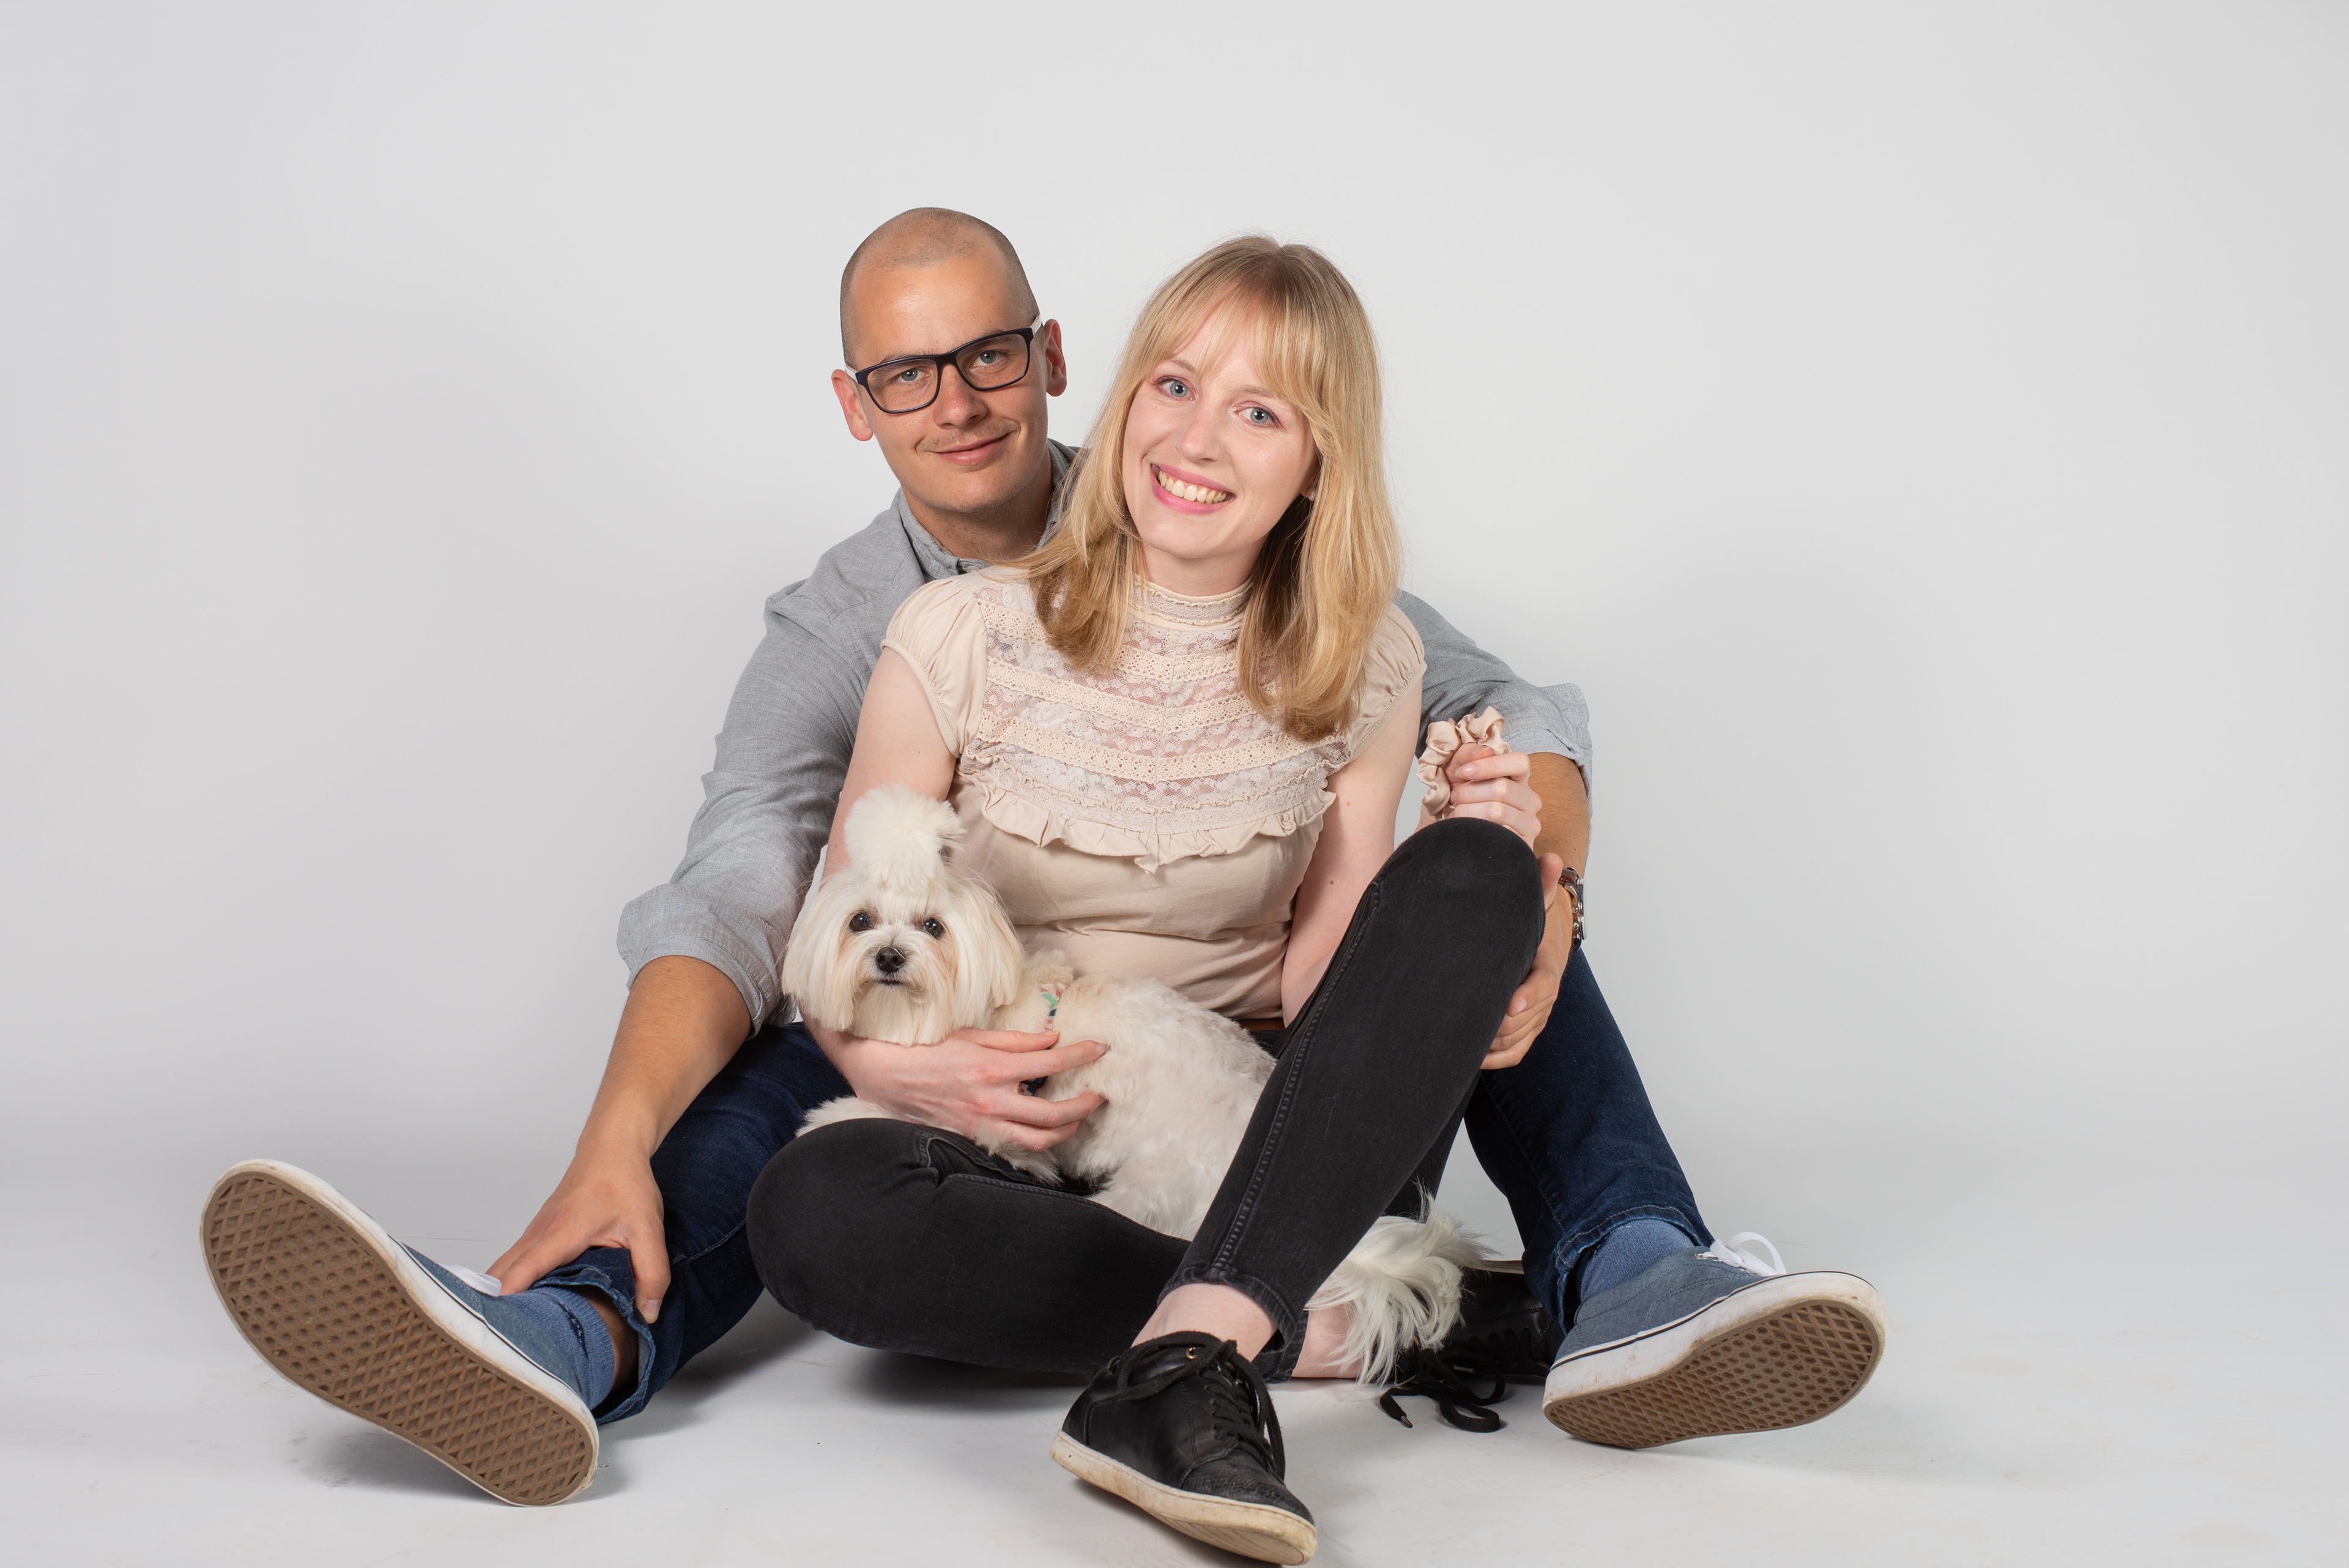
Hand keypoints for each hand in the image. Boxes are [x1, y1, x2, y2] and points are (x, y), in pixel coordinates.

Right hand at [489, 1135, 670, 1320]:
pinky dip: (507, 1282)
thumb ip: (652, 1272)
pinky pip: (513, 1261)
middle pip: (503, 1272)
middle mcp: (540, 1231)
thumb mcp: (649, 1228)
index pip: (527, 1266)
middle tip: (494, 1344)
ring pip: (504, 1267)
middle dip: (495, 1306)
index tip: (495, 1323)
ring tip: (502, 1334)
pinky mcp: (536, 1234)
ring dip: (499, 1296)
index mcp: (564, 1230)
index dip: (509, 1294)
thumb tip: (648, 1314)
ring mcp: (534, 1231)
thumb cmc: (626, 1182)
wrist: (612, 1148)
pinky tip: (517, 1307)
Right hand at [821, 1025, 1110, 1154]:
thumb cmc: (930, 1050)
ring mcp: (982, 1124)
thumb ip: (1016, 1040)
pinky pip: (1014, 1148)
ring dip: (1066, 1131)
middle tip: (1099, 1096)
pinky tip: (1047, 1132)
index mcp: (992, 1067)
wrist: (889, 1076)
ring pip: (1037, 1140)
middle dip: (1084, 1105)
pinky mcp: (974, 1137)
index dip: (1081, 1055)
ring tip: (1079, 1118)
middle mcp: (990, 1099)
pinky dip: (1036, 1142)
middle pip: (1053, 1114)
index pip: (1051, 1063)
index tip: (1100, 1048)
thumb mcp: (973, 1035)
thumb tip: (1052, 1039)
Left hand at [1438, 744, 1542, 848]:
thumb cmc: (1455, 805)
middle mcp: (1529, 801)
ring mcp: (1529, 825)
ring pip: (1496, 811)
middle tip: (1454, 799)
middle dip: (1468, 793)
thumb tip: (1484, 751)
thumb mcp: (1454, 775)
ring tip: (1457, 815)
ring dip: (1466, 811)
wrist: (1447, 839)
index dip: (1490, 765)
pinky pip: (1496, 834)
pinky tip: (1466, 830)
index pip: (1519, 762)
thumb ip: (1466, 755)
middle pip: (1501, 788)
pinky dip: (1472, 830)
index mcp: (1518, 779)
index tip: (1462, 772)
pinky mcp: (1522, 846)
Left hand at [1485, 852, 1569, 1069]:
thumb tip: (1552, 857)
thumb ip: (1541, 883)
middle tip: (1464, 1024)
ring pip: (1517, 1040)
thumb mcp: (1537, 900)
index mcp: (1548, 964)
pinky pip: (1514, 1053)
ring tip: (1458, 1040)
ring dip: (1491, 1044)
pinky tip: (1467, 1057)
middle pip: (1526, 1021)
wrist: (1548, 937)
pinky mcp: (1527, 1029)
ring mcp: (1537, 1015)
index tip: (1508, 1006)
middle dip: (1498, 1027)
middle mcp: (1545, 995)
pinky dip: (1493, 1059)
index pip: (1542, 985)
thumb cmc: (1533, 918)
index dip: (1526, 998)